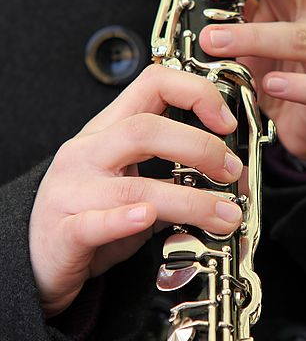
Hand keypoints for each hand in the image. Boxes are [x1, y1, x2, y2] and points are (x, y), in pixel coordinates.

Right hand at [29, 65, 242, 316]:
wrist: (40, 256)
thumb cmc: (92, 214)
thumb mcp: (130, 182)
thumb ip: (168, 172)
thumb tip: (225, 171)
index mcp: (108, 130)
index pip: (152, 83)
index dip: (195, 94)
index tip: (226, 123)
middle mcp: (88, 152)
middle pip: (145, 130)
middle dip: (199, 147)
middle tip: (231, 171)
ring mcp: (73, 190)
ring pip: (135, 185)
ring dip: (190, 200)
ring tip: (225, 215)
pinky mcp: (65, 231)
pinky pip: (95, 223)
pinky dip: (125, 220)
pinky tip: (147, 218)